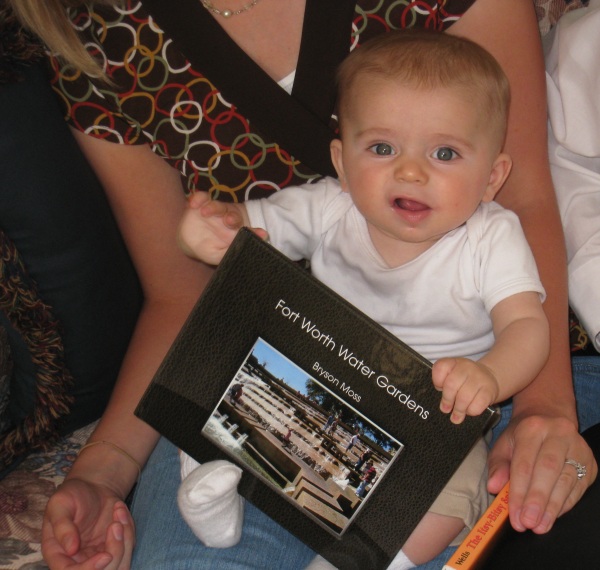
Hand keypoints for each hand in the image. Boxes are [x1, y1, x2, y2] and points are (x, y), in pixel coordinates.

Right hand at [42, 478, 134, 569]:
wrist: (92, 486)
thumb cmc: (71, 494)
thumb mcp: (60, 504)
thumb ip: (62, 526)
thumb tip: (70, 549)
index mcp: (58, 555)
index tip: (106, 555)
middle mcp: (79, 560)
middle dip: (115, 553)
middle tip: (116, 525)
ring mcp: (99, 555)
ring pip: (119, 566)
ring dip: (125, 542)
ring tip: (118, 512)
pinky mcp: (115, 546)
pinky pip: (129, 547)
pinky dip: (129, 529)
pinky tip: (119, 510)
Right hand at [178, 192, 266, 264]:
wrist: (190, 244)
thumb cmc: (210, 249)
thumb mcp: (222, 255)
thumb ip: (237, 249)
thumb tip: (262, 238)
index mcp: (234, 230)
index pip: (247, 229)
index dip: (253, 231)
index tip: (261, 234)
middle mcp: (225, 217)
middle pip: (232, 214)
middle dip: (232, 217)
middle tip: (229, 221)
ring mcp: (213, 210)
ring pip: (216, 205)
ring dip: (212, 207)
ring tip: (204, 212)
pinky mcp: (199, 204)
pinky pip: (201, 197)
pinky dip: (198, 198)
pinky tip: (193, 204)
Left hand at [432, 357, 498, 423]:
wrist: (490, 377)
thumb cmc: (466, 380)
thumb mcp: (453, 376)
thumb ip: (445, 386)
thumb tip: (443, 407)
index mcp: (454, 362)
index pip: (440, 367)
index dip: (437, 381)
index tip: (439, 389)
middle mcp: (466, 366)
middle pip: (451, 384)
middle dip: (447, 400)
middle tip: (445, 409)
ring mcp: (479, 377)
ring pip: (464, 397)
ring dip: (458, 410)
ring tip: (456, 416)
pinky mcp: (489, 390)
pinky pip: (477, 405)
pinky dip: (471, 411)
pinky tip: (469, 411)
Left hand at [487, 413, 597, 533]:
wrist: (548, 417)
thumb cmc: (522, 435)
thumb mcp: (504, 444)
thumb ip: (497, 466)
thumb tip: (493, 487)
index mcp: (532, 427)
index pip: (524, 463)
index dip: (518, 492)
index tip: (514, 515)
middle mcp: (557, 434)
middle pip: (547, 471)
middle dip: (536, 500)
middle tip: (528, 522)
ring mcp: (577, 447)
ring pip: (566, 481)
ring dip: (552, 507)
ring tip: (540, 525)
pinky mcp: (589, 462)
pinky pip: (578, 487)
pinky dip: (564, 504)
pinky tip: (553, 516)